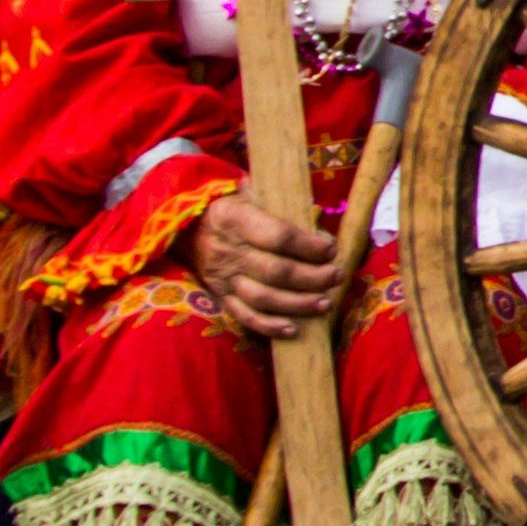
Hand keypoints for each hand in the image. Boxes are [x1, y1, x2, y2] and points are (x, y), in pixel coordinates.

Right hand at [191, 183, 349, 340]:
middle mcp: (228, 251)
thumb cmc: (234, 211)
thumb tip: (319, 223)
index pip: (279, 236)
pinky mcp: (221, 298)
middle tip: (336, 276)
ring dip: (298, 303)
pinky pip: (245, 317)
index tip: (331, 250)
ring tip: (325, 303)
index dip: (309, 246)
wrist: (190, 230)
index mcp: (236, 219)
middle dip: (312, 277)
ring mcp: (223, 279)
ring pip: (263, 298)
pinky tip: (294, 329)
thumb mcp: (251, 195)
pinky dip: (270, 326)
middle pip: (276, 271)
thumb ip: (282, 206)